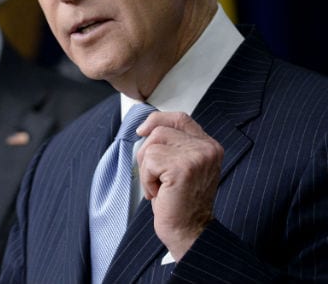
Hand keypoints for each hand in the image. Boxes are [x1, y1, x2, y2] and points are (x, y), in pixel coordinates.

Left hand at [136, 111, 222, 260]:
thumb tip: (146, 127)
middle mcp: (207, 149)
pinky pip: (149, 161)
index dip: (157, 119)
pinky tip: (160, 193)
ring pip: (152, 145)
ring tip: (160, 186)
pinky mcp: (183, 168)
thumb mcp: (181, 166)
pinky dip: (147, 179)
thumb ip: (174, 144)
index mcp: (209, 146)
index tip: (142, 130)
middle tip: (156, 177)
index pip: (180, 118)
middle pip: (160, 130)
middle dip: (147, 153)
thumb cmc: (181, 202)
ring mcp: (197, 157)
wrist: (188, 232)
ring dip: (147, 168)